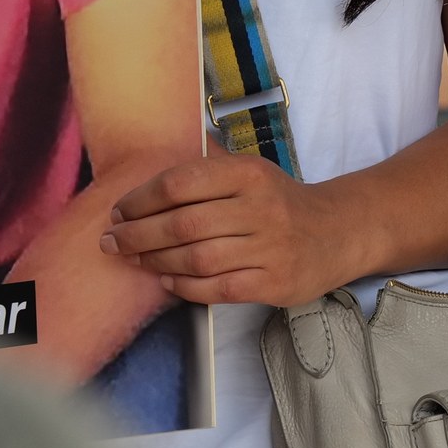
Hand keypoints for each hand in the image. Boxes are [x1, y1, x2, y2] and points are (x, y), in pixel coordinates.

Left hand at [105, 154, 355, 305]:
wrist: (336, 233)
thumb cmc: (278, 202)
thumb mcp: (251, 172)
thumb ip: (207, 167)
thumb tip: (149, 159)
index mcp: (249, 174)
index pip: (182, 183)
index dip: (142, 199)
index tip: (119, 210)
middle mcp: (260, 208)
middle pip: (183, 224)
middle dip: (137, 234)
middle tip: (111, 241)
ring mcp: (269, 248)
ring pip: (196, 258)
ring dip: (155, 261)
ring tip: (134, 259)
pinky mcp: (272, 283)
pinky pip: (216, 288)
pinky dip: (184, 286)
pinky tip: (166, 280)